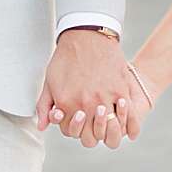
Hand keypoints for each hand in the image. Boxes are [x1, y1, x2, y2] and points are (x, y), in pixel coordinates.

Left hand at [36, 30, 141, 149]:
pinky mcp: (120, 90)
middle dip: (93, 134)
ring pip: (111, 129)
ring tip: (109, 120)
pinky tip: (124, 121)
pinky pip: (128, 116)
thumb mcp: (49, 82)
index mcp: (67, 104)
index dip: (78, 131)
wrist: (86, 35)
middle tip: (95, 123)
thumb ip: (44, 107)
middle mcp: (86, 105)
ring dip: (110, 128)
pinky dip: (128, 123)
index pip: (74, 134)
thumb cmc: (66, 58)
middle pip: (93, 137)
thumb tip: (43, 126)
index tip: (81, 122)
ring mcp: (105, 98)